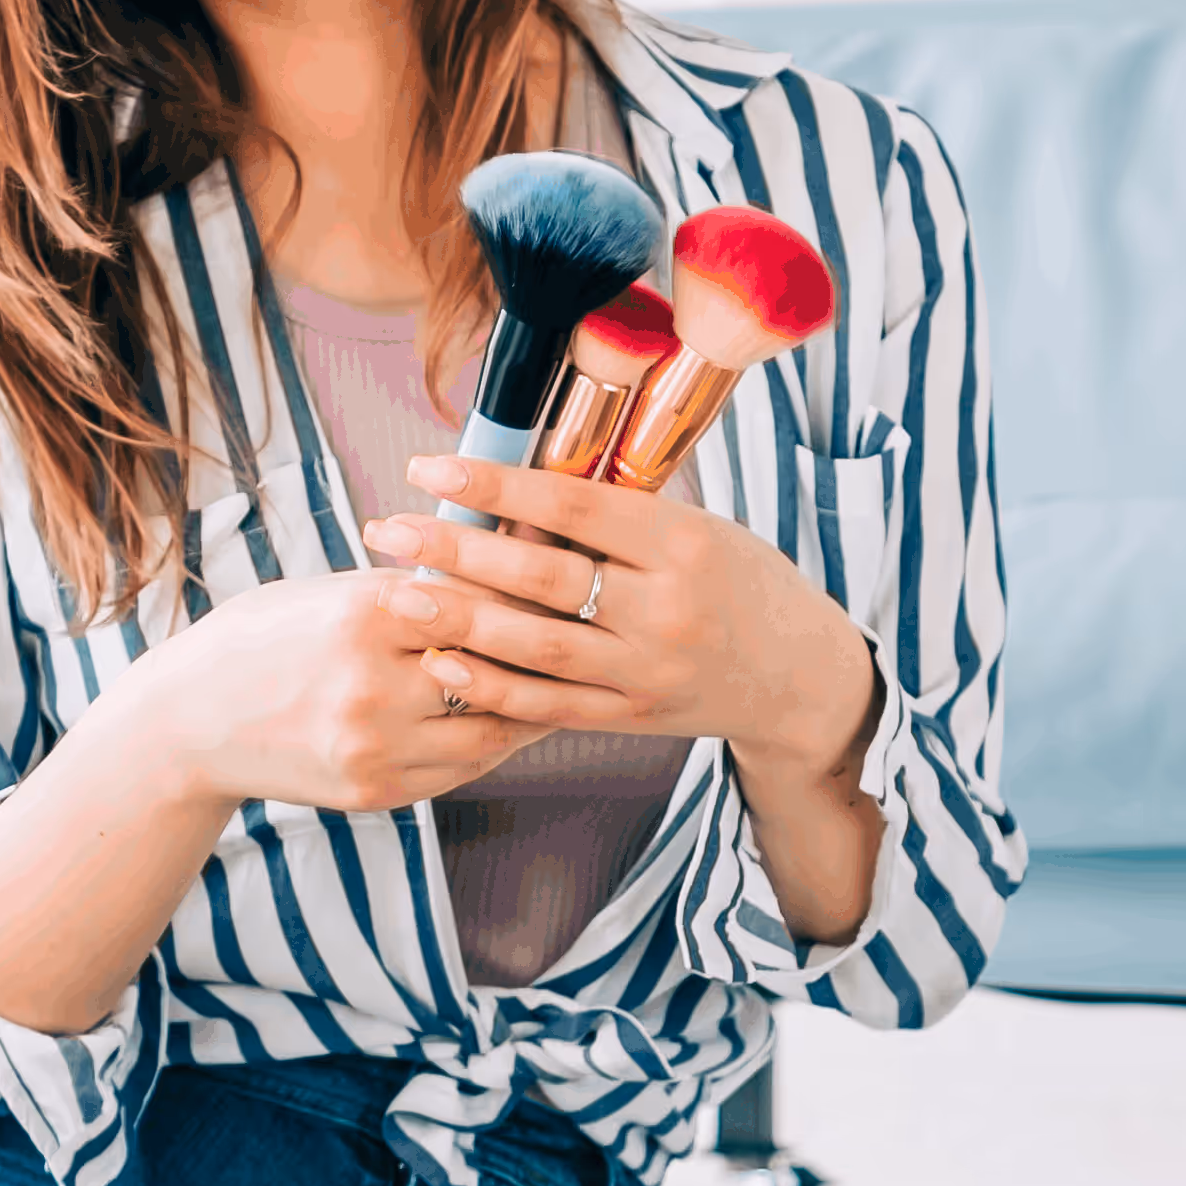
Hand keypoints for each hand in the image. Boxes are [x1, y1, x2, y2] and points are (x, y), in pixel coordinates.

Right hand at [129, 569, 546, 813]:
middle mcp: (373, 684)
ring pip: (493, 727)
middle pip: (495, 665)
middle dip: (548, 650)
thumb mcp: (331, 591)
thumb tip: (501, 555)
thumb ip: (411, 583)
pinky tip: (519, 722)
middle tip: (595, 635)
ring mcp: (375, 745)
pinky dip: (497, 743)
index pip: (479, 599)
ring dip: (536, 705)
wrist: (192, 721)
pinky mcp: (375, 790)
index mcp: (365, 614)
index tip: (576, 580)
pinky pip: (464, 768)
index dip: (532, 591)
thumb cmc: (265, 637)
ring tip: (572, 683)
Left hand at [366, 456, 879, 774]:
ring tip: (396, 592)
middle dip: (455, 550)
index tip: (429, 468)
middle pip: (543, 575)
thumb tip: (513, 482)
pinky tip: (440, 661)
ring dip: (458, 618)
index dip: (495, 486)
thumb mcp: (698, 527)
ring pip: (536, 645)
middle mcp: (665, 610)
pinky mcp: (631, 717)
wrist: (797, 677)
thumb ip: (617, 514)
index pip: (573, 505)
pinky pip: (547, 704)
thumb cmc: (740, 581)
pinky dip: (489, 685)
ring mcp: (646, 671)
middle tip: (388, 527)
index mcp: (683, 544)